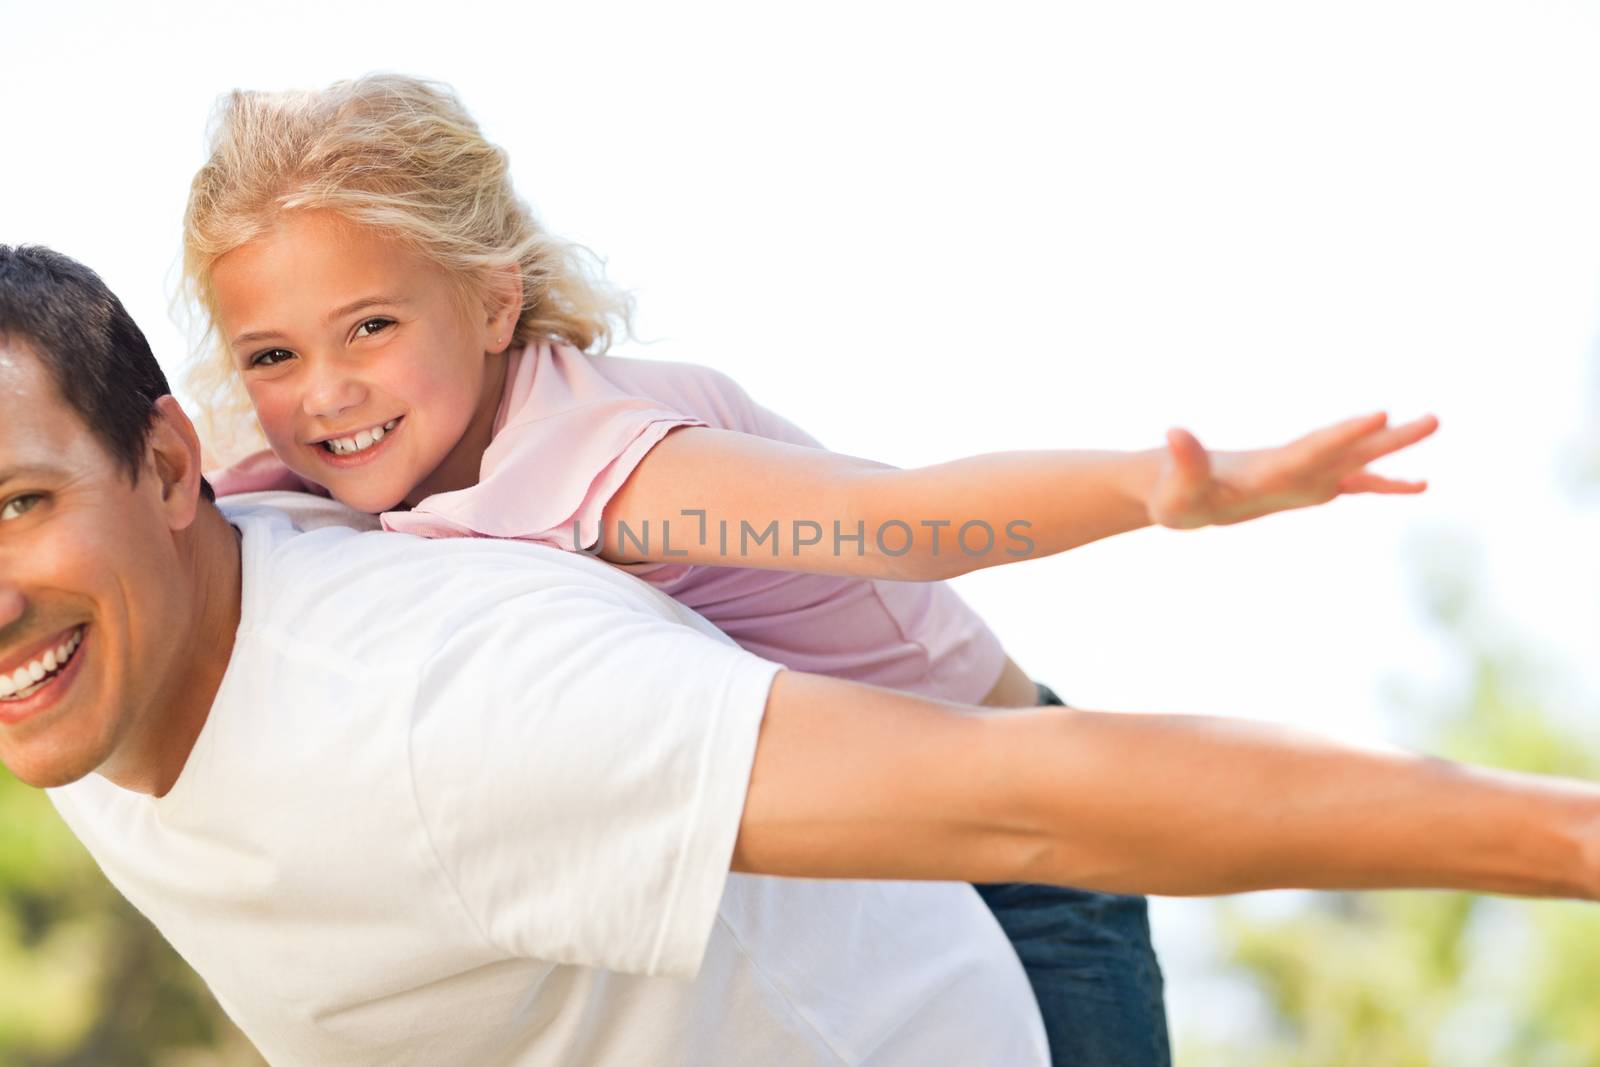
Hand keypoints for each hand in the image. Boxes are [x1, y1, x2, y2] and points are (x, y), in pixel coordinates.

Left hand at [1146, 411, 1438, 529]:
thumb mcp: (1175, 487)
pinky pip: (1353, 485)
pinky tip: (1418, 485)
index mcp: (1269, 468)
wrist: (1176, 488)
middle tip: (1434, 419)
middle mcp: (1293, 465)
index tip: (1380, 414)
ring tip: (1434, 425)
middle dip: (1387, 436)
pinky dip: (1384, 483)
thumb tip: (1173, 431)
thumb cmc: (1173, 493)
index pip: (1312, 449)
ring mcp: (1303, 475)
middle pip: (1346, 447)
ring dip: (1394, 448)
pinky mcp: (1306, 488)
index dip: (1344, 435)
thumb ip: (1184, 461)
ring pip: (1356, 459)